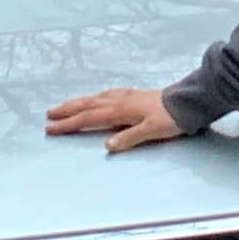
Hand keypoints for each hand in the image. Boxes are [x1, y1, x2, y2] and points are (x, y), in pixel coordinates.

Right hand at [45, 85, 182, 151]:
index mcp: (120, 110)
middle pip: (88, 105)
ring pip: (96, 97)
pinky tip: (98, 97)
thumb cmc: (171, 118)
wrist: (189, 101)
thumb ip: (129, 138)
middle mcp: (120, 100)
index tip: (51, 128)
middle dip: (68, 110)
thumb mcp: (151, 131)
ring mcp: (127, 95)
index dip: (69, 124)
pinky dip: (97, 96)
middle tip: (49, 114)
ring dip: (79, 102)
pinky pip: (108, 93)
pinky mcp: (135, 94)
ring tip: (66, 105)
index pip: (89, 118)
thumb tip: (107, 146)